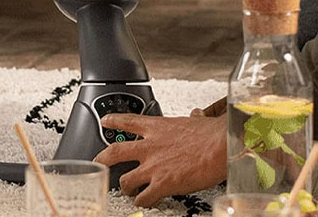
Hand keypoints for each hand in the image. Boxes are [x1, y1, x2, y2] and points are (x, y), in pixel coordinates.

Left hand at [93, 113, 226, 206]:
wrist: (219, 146)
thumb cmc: (212, 134)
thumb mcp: (196, 121)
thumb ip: (191, 120)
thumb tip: (197, 116)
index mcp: (157, 128)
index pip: (128, 122)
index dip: (113, 121)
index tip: (105, 121)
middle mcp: (150, 147)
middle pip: (115, 152)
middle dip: (103, 158)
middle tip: (98, 162)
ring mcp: (153, 167)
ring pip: (126, 180)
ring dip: (125, 187)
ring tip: (127, 190)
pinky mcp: (162, 184)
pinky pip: (144, 197)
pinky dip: (143, 201)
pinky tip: (145, 202)